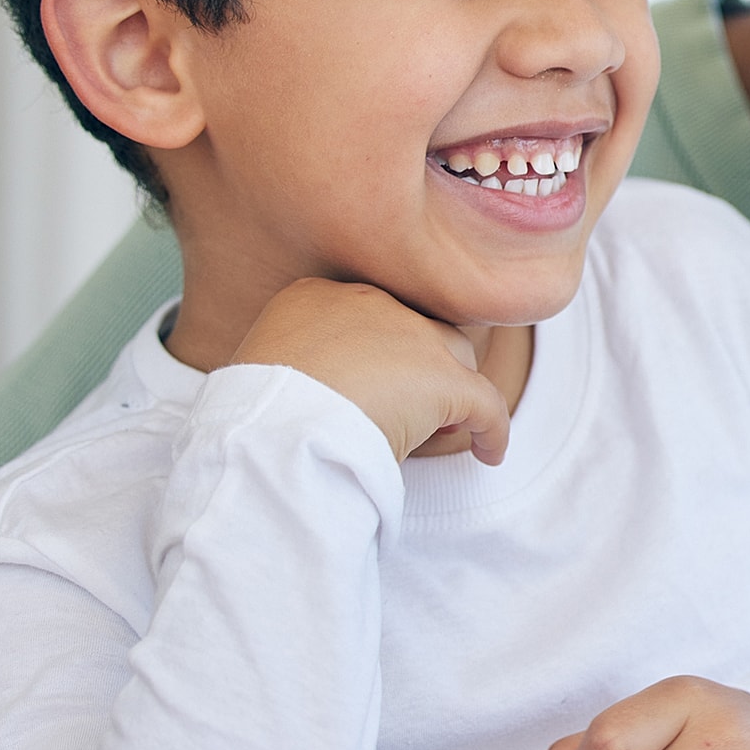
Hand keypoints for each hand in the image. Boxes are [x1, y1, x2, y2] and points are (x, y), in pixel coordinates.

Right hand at [230, 278, 509, 465]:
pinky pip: (486, 403)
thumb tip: (314, 393)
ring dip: (453, 388)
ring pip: (455, 355)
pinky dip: (492, 428)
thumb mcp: (262, 372)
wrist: (273, 431)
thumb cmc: (257, 416)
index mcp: (318, 296)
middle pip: (413, 325)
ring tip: (443, 427)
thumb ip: (294, 366)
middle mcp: (370, 302)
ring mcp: (412, 336)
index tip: (370, 383)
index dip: (377, 348)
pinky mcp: (443, 379)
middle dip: (418, 359)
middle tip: (407, 403)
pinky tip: (488, 453)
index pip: (366, 313)